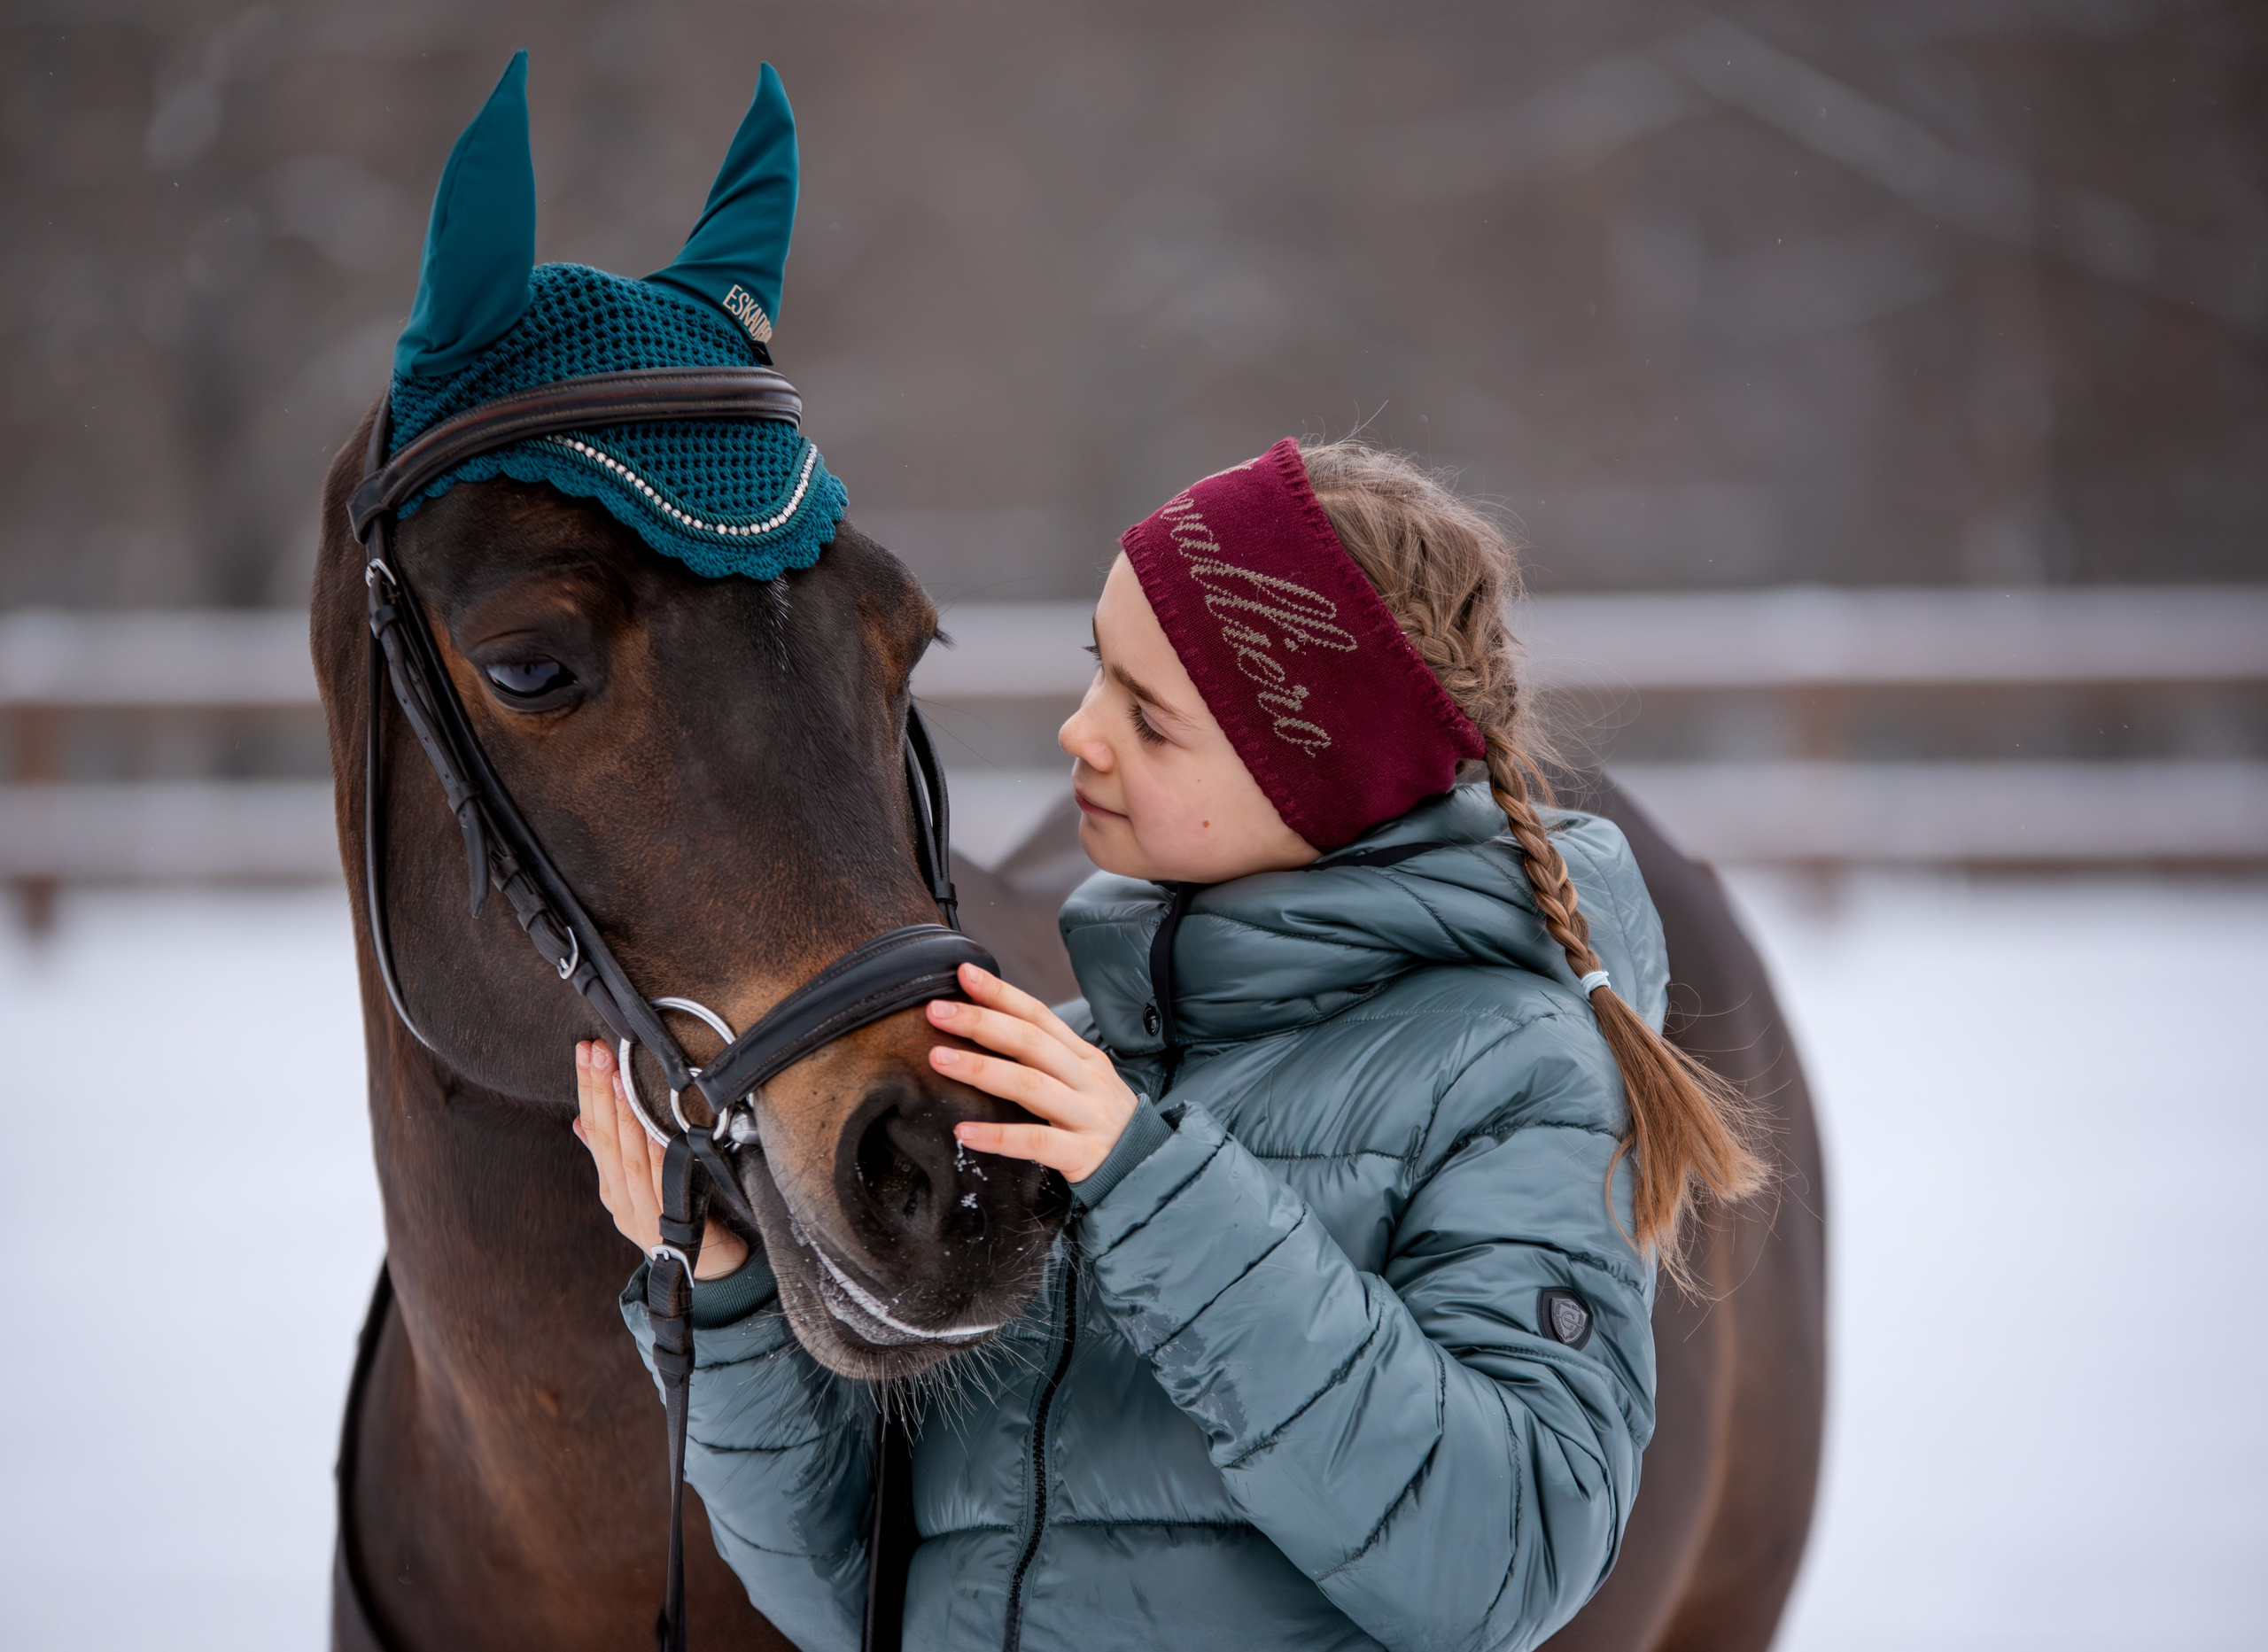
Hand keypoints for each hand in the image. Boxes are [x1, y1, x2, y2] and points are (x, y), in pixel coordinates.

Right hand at [572, 1040, 750, 1280]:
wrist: (710, 1267)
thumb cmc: (676, 1218)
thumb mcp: (638, 1183)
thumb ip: (612, 1153)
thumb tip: (581, 1120)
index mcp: (611, 1187)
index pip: (592, 1129)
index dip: (587, 1089)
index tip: (586, 1052)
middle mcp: (621, 1200)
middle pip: (604, 1139)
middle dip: (598, 1092)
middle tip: (595, 1052)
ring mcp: (642, 1213)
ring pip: (628, 1159)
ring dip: (622, 1117)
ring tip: (617, 1080)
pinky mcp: (669, 1224)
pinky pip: (661, 1183)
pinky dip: (654, 1155)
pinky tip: (652, 1130)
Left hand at [927, 963, 1139, 1182]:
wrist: (1147, 1166)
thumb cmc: (1100, 1121)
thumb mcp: (1082, 1081)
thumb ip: (1044, 1059)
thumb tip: (988, 1030)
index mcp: (1083, 1056)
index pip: (1038, 1015)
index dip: (1001, 993)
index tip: (964, 973)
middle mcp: (1086, 1079)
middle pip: (1031, 1042)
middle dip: (981, 1022)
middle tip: (937, 1011)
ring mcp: (1086, 1115)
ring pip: (1031, 1085)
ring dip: (981, 1069)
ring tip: (939, 1059)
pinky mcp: (1083, 1154)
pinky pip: (1035, 1141)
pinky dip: (997, 1136)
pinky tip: (964, 1131)